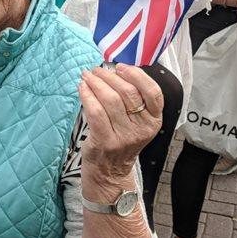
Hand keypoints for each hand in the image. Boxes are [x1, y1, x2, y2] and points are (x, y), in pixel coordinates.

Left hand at [78, 64, 162, 180]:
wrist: (110, 171)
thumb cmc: (121, 138)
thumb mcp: (136, 121)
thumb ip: (133, 98)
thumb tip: (114, 70)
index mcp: (154, 120)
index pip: (153, 92)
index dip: (137, 75)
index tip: (120, 67)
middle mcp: (142, 129)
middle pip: (128, 92)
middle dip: (109, 76)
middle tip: (97, 70)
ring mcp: (125, 136)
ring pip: (110, 99)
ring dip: (96, 82)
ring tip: (88, 76)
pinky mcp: (106, 141)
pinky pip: (95, 111)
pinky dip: (86, 95)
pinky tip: (82, 87)